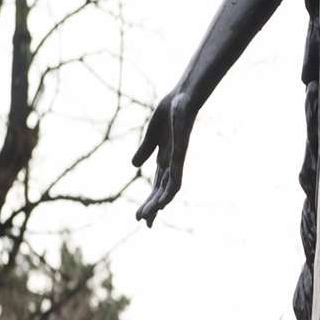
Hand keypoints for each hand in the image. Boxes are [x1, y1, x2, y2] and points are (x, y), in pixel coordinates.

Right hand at [132, 89, 196, 226]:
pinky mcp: (180, 152)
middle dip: (153, 207)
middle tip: (144, 223)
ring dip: (159, 203)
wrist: (185, 96)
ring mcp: (178, 158)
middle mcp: (173, 162)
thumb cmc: (172, 111)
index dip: (150, 200)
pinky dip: (169, 189)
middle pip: (162, 190)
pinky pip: (176, 175)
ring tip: (149, 216)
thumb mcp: (152, 133)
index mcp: (166, 158)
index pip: (157, 185)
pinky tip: (163, 200)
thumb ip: (145, 149)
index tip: (141, 217)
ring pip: (169, 187)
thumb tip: (134, 166)